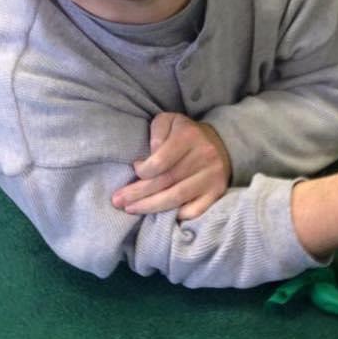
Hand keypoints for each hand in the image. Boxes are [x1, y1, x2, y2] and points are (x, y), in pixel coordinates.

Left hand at [111, 112, 231, 219]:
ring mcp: (212, 176)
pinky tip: (160, 216)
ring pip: (176, 198)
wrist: (219, 142)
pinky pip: (194, 210)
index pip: (160, 161)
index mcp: (189, 136)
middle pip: (165, 181)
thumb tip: (146, 160)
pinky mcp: (217, 192)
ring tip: (131, 209)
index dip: (143, 171)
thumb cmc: (184, 133)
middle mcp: (204, 156)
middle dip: (138, 193)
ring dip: (150, 207)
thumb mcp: (168, 122)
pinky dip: (176, 216)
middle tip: (117, 201)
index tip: (134, 170)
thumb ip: (156, 133)